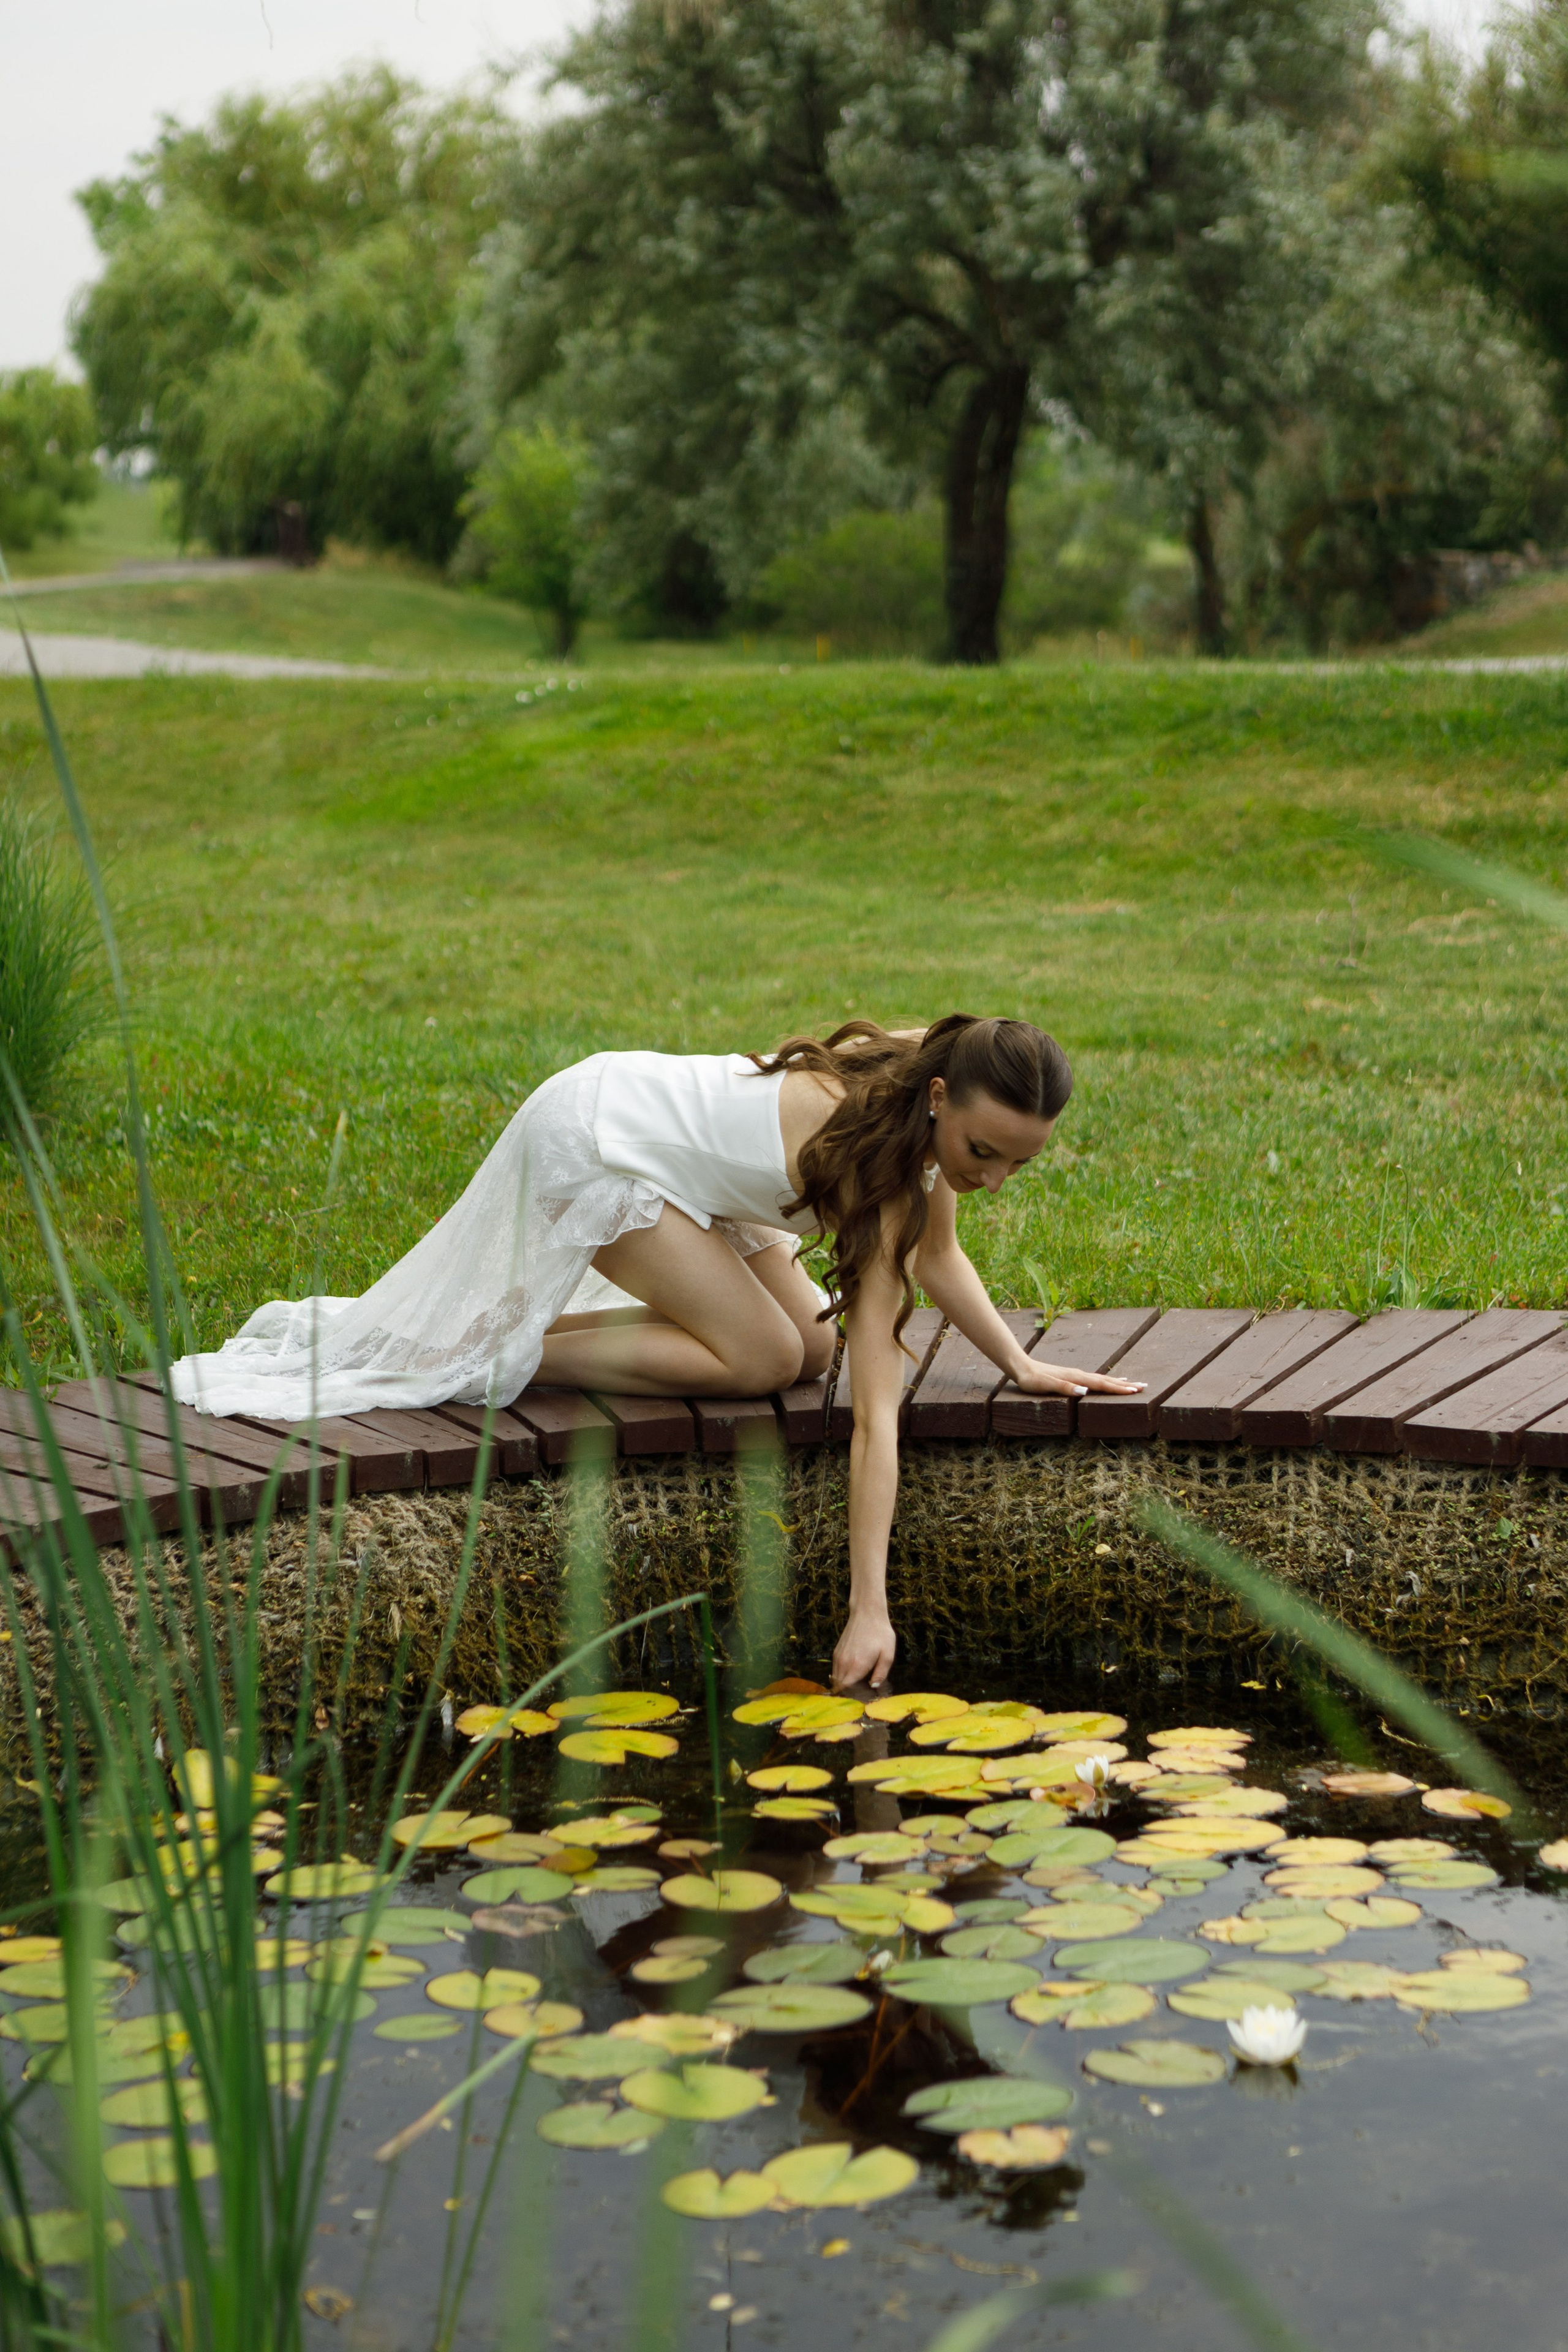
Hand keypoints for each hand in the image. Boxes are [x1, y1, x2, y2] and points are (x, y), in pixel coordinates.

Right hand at [833, 1608, 896, 1691]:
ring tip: (858, 1683)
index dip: (854, 1696)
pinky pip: (835, 1670)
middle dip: (849, 1693)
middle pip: (840, 1687)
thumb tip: (873, 1686)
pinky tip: (853, 1673)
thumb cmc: (880, 1633)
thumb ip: (881, 1673)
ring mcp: (838, 1657)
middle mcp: (844, 1662)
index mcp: (857, 1665)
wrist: (867, 1613)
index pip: (848, 1690)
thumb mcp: (887, 1654)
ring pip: (836, 1679)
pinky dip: (841, 1676)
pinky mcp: (836, 1652)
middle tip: (862, 1692)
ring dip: (844, 1685)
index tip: (864, 1696)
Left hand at [1011, 1358, 1146, 1398]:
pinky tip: (1109, 1381)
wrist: (1021, 1367)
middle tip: (1144, 1387)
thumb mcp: (1046, 1385)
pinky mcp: (1072, 1376)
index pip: (1102, 1384)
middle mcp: (1079, 1375)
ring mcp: (1077, 1375)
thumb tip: (1084, 1391)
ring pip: (1103, 1379)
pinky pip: (1095, 1379)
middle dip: (1126, 1385)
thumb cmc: (1032, 1379)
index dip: (1119, 1389)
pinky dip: (1106, 1381)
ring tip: (1134, 1384)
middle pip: (1107, 1380)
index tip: (1136, 1391)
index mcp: (1076, 1378)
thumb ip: (1065, 1388)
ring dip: (1119, 1382)